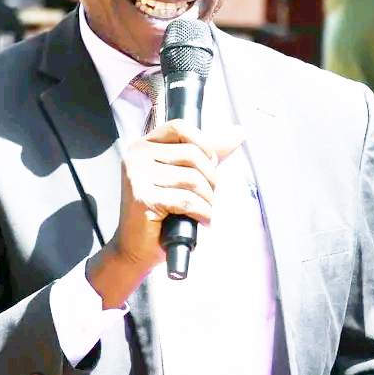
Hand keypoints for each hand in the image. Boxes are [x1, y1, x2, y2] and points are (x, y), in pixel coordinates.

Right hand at [116, 119, 245, 268]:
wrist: (135, 247)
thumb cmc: (160, 212)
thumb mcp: (182, 175)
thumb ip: (206, 152)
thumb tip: (238, 132)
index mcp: (144, 146)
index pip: (179, 127)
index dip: (203, 144)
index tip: (211, 163)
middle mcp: (137, 157)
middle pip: (191, 153)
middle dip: (210, 178)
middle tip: (209, 197)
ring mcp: (138, 176)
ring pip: (192, 178)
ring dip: (208, 200)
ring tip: (203, 211)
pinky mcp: (143, 198)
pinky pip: (187, 200)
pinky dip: (202, 212)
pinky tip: (200, 220)